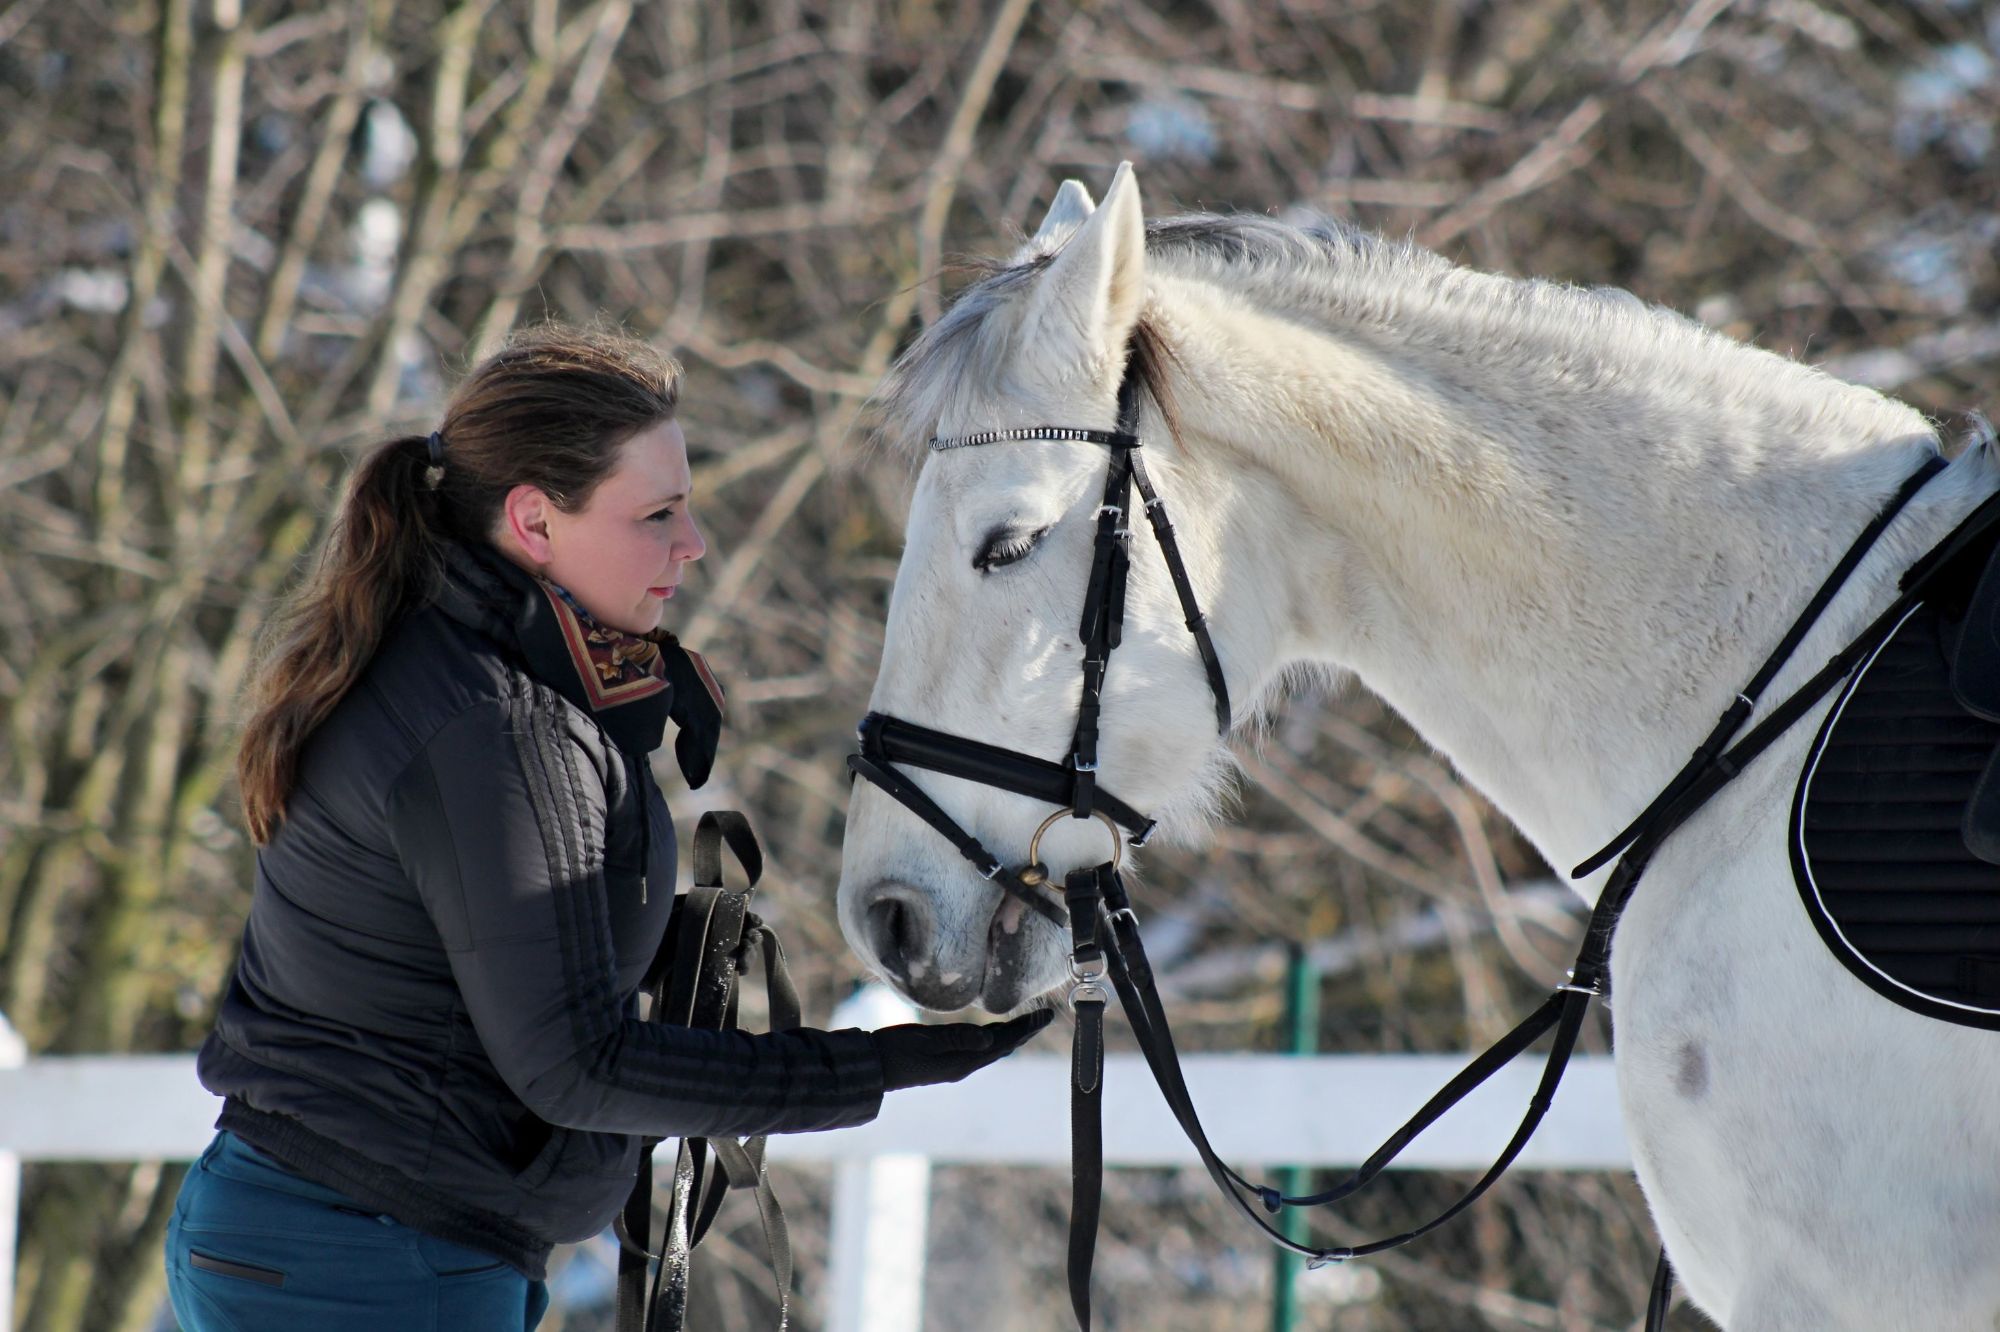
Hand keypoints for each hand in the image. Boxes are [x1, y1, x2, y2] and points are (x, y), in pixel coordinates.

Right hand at [873, 1009, 1054, 1091]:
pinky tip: (995, 1034)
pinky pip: (978, 1050)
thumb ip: (956, 1039)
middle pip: (1002, 1047)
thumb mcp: (925, 1041)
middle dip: (1024, 1031)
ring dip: (1011, 1036)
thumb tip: (990, 1039)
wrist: (873, 1068)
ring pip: (992, 1049)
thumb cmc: (895, 1050)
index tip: (1045, 1015)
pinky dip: (993, 1039)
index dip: (1025, 1028)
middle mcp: (962, 1066)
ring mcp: (954, 1066)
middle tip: (1044, 1016)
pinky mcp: (944, 1061)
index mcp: (961, 1062)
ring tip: (1028, 1024)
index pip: (1002, 1042)